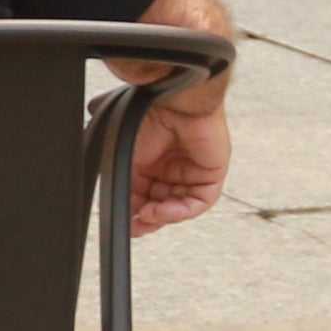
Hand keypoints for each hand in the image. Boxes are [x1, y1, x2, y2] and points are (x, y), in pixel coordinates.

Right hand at [127, 92, 230, 234]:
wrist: (172, 102)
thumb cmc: (147, 118)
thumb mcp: (123, 155)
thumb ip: (123, 181)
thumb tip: (118, 206)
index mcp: (152, 162)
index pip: (145, 195)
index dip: (135, 210)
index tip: (125, 222)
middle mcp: (173, 168)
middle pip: (163, 203)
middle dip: (149, 218)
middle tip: (136, 227)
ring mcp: (193, 172)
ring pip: (180, 206)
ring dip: (164, 216)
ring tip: (148, 215)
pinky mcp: (211, 174)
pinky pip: (200, 202)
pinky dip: (181, 211)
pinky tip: (163, 210)